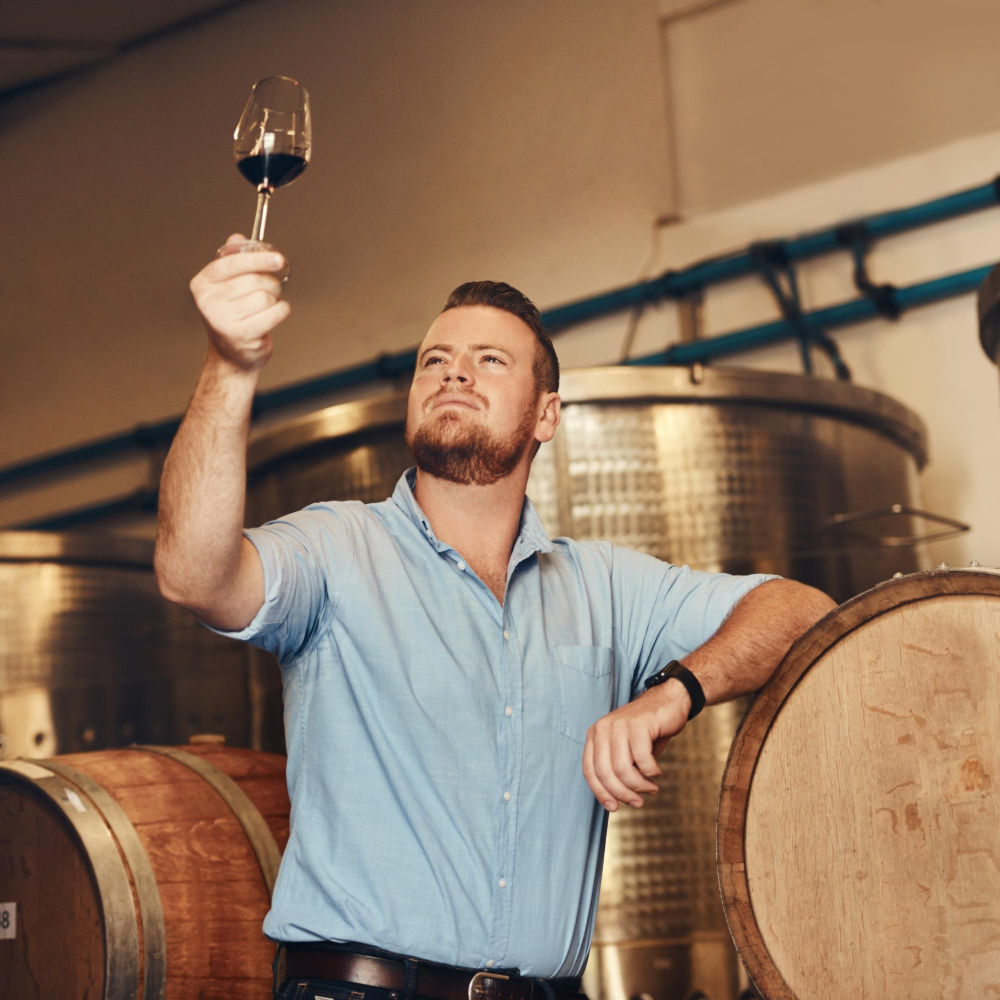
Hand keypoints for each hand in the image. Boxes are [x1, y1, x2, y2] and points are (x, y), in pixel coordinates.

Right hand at [190, 233, 290, 370]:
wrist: (232, 354)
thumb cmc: (233, 315)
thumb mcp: (228, 285)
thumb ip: (233, 260)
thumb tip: (237, 237)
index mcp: (202, 283)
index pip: (231, 263)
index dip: (257, 258)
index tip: (278, 259)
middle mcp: (207, 301)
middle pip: (254, 280)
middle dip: (270, 283)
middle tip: (270, 290)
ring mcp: (221, 320)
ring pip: (265, 297)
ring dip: (274, 300)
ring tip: (266, 306)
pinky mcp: (240, 335)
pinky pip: (274, 313)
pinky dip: (281, 311)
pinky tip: (275, 313)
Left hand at [582, 680, 690, 811]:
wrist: (668, 702)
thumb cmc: (647, 732)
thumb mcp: (626, 752)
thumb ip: (615, 771)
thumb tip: (613, 801)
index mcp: (595, 735)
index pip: (590, 771)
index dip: (601, 793)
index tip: (614, 807)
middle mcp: (602, 728)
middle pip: (605, 773)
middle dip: (622, 793)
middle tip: (638, 802)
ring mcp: (619, 725)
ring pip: (623, 769)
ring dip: (639, 786)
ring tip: (651, 788)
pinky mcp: (638, 724)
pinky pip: (642, 760)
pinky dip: (651, 772)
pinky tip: (657, 772)